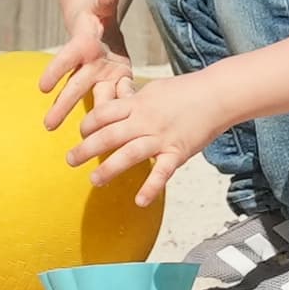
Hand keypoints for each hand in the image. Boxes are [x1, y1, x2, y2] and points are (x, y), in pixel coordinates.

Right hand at [38, 0, 131, 133]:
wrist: (102, 28)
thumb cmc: (99, 14)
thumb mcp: (103, 6)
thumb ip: (106, 1)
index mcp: (82, 46)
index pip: (66, 59)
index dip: (55, 71)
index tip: (43, 87)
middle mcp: (88, 66)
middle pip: (74, 87)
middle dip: (62, 106)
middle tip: (48, 125)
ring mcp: (100, 77)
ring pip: (91, 99)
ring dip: (86, 118)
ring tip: (77, 139)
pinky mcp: (115, 83)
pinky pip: (116, 98)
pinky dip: (117, 110)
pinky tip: (118, 130)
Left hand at [65, 69, 229, 208]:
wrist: (218, 94)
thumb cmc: (186, 90)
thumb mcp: (153, 89)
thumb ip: (133, 96)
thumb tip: (117, 93)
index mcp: (137, 103)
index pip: (103, 114)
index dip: (88, 124)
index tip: (81, 134)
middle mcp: (145, 121)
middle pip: (108, 135)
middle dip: (86, 149)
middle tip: (70, 160)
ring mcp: (161, 138)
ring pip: (129, 154)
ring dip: (109, 169)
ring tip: (94, 181)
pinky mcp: (178, 152)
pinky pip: (162, 172)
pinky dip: (151, 188)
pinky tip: (139, 201)